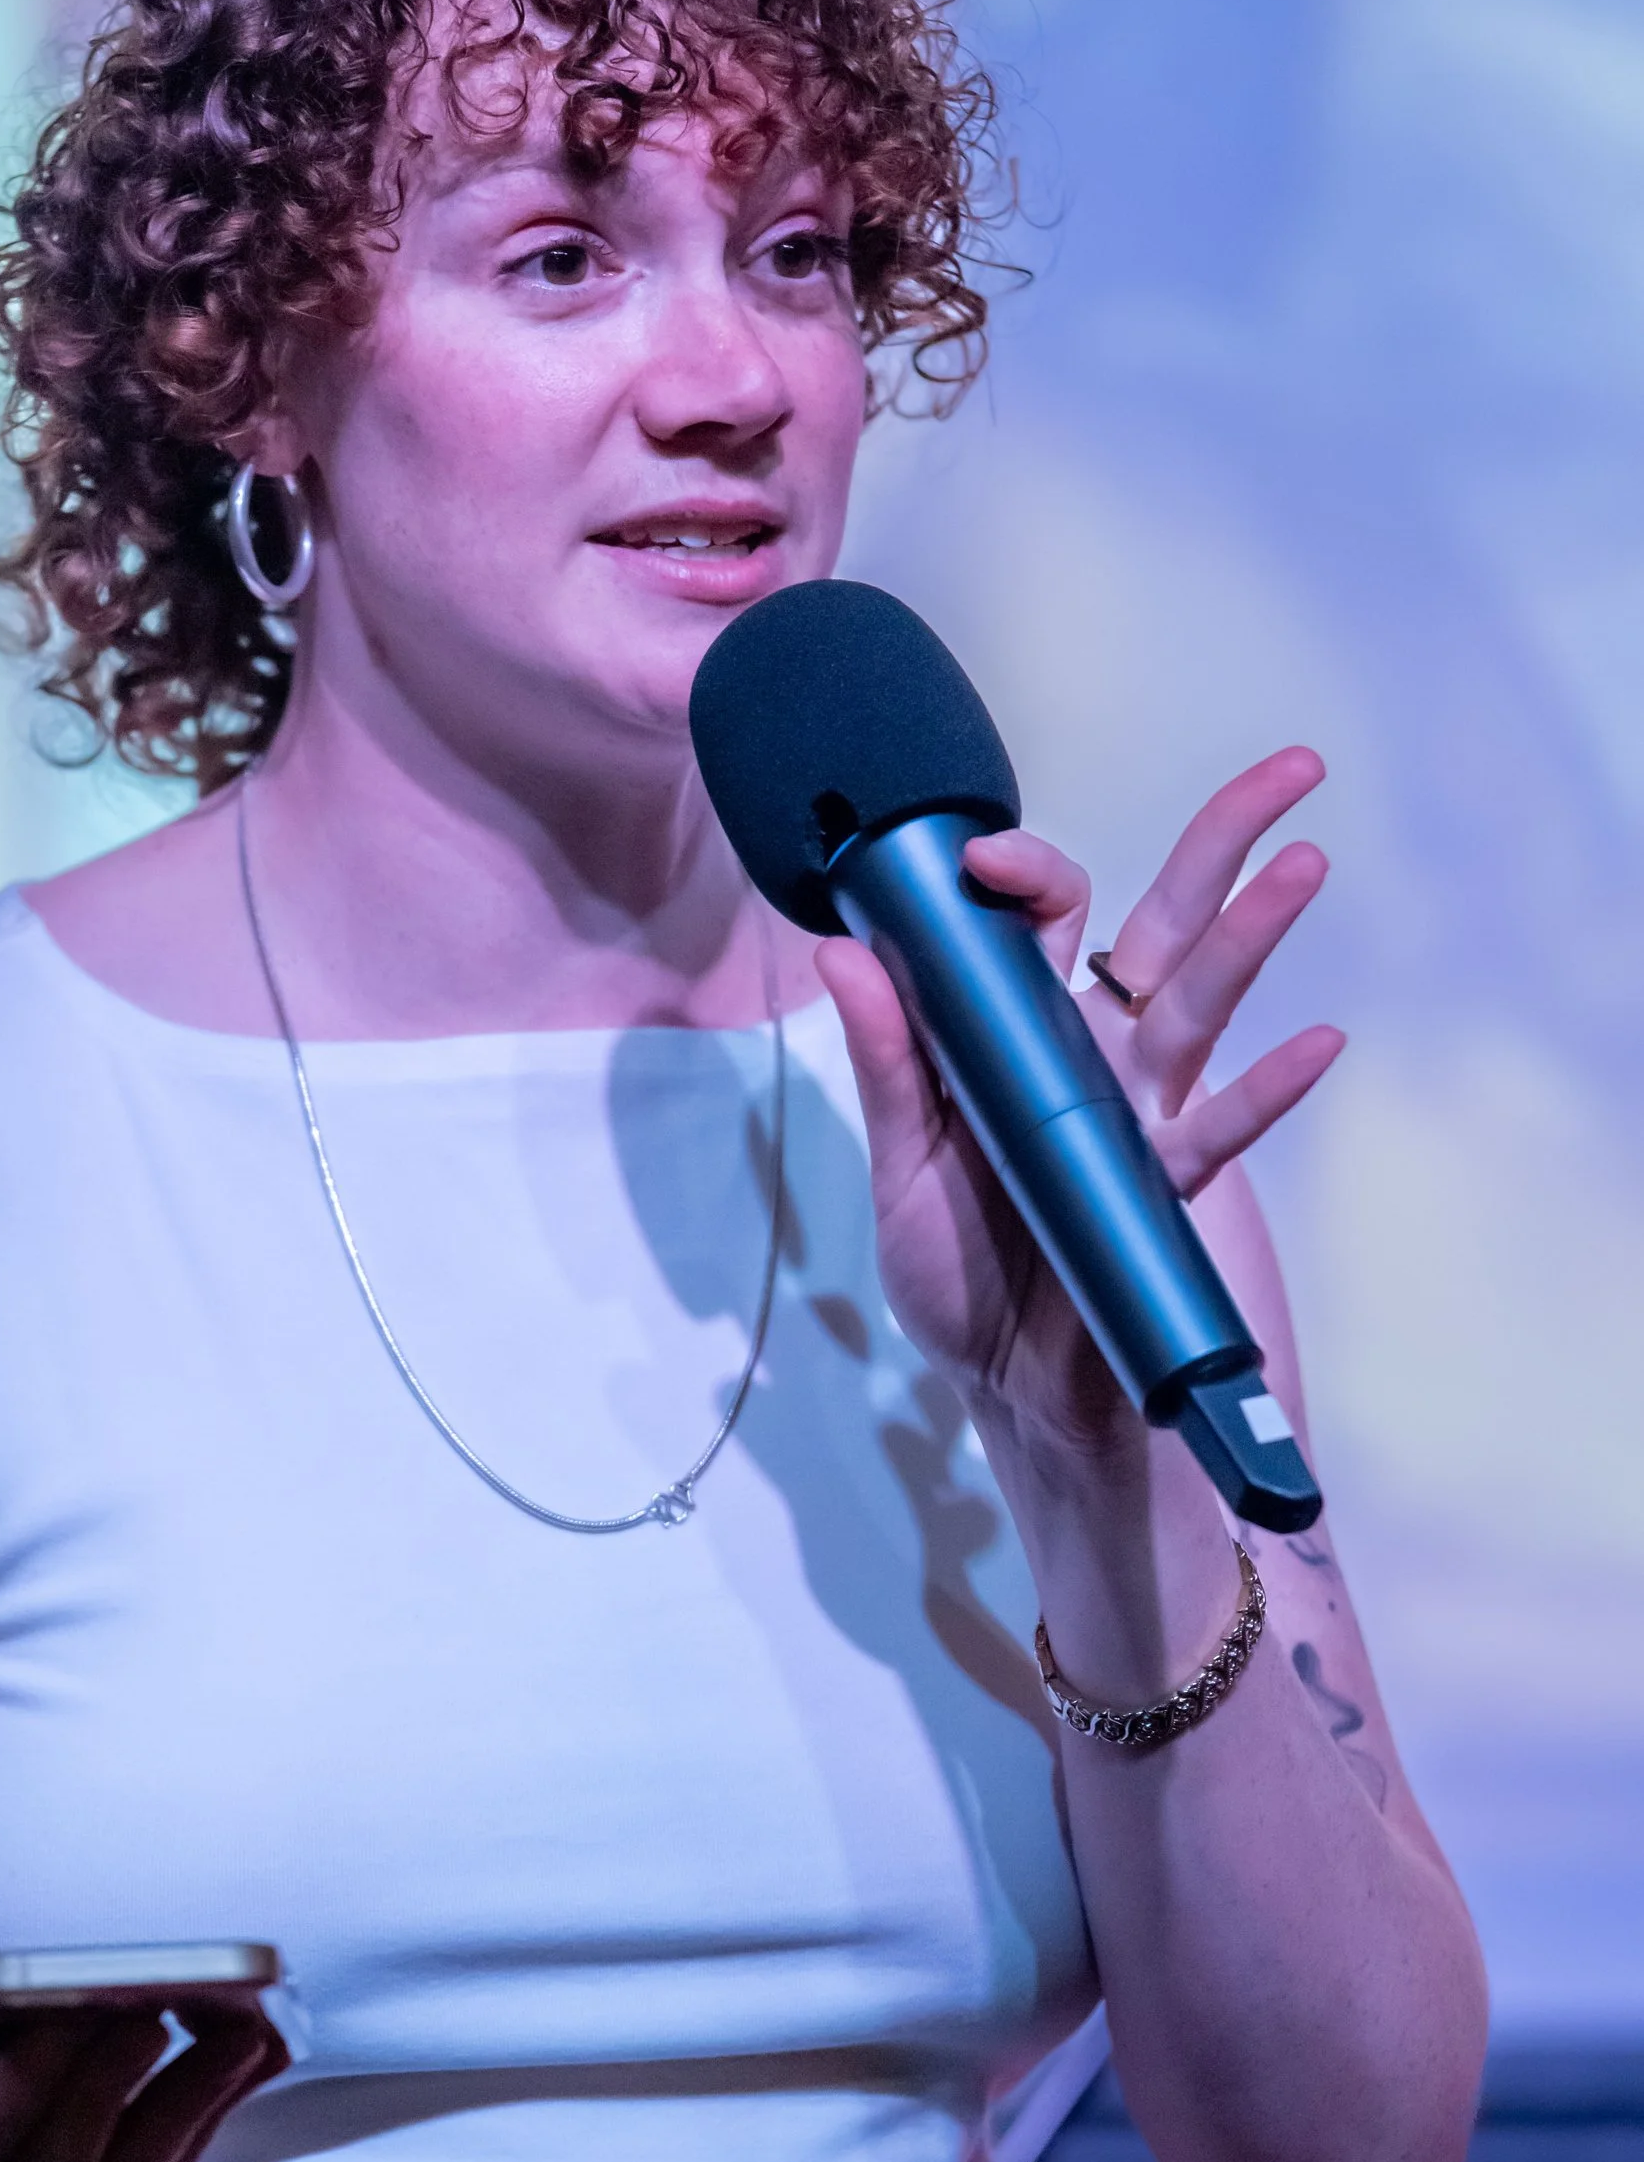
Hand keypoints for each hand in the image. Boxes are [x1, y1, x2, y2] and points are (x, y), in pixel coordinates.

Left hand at [814, 748, 1343, 1458]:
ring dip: (1255, 936)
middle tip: (1294, 769)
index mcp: (1012, 1036)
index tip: (985, 855)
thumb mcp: (901, 1169)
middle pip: (1164, 928)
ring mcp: (1139, 1113)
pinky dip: (1267, 1088)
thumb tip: (843, 950)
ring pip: (1203, 1004)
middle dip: (1225, 844)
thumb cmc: (954, 1274)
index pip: (1032, 924)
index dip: (1022, 875)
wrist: (1009, 1392)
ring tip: (1305, 863)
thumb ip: (888, 1064)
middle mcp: (1087, 1055)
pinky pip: (1222, 1127)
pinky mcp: (1170, 1186)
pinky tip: (1317, 1046)